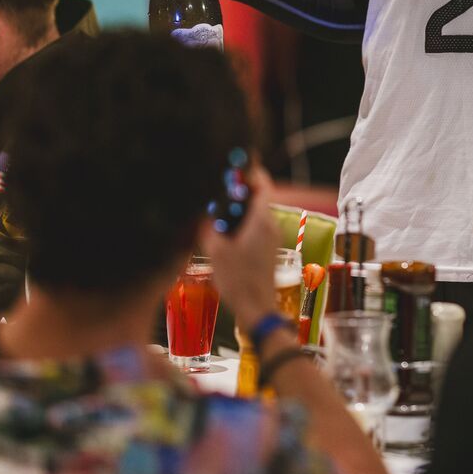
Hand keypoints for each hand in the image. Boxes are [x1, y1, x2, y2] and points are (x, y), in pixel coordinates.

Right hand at [202, 168, 280, 327]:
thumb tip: (201, 212)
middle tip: (217, 189)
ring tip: (216, 213)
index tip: (236, 164)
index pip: (263, 185)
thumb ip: (208, 228)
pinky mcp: (266, 249)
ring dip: (237, 209)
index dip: (251, 171)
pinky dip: (240, 223)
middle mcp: (270, 225)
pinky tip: (222, 234)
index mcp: (261, 220)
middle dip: (238, 191)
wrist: (257, 309)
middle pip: (257, 197)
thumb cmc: (239, 280)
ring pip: (255, 213)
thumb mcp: (216, 251)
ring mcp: (271, 238)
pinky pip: (254, 227)